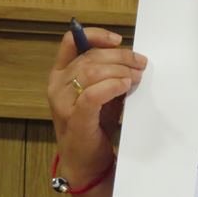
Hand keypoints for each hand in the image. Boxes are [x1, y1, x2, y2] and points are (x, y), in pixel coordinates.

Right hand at [47, 27, 147, 186]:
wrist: (86, 161)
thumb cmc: (95, 123)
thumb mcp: (101, 91)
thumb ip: (107, 73)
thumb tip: (132, 57)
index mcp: (60, 74)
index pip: (71, 42)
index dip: (95, 35)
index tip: (118, 40)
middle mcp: (57, 85)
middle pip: (90, 57)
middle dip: (120, 57)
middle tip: (141, 64)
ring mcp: (62, 103)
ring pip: (92, 72)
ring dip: (120, 71)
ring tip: (136, 77)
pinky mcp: (75, 120)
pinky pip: (92, 95)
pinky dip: (111, 86)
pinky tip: (125, 86)